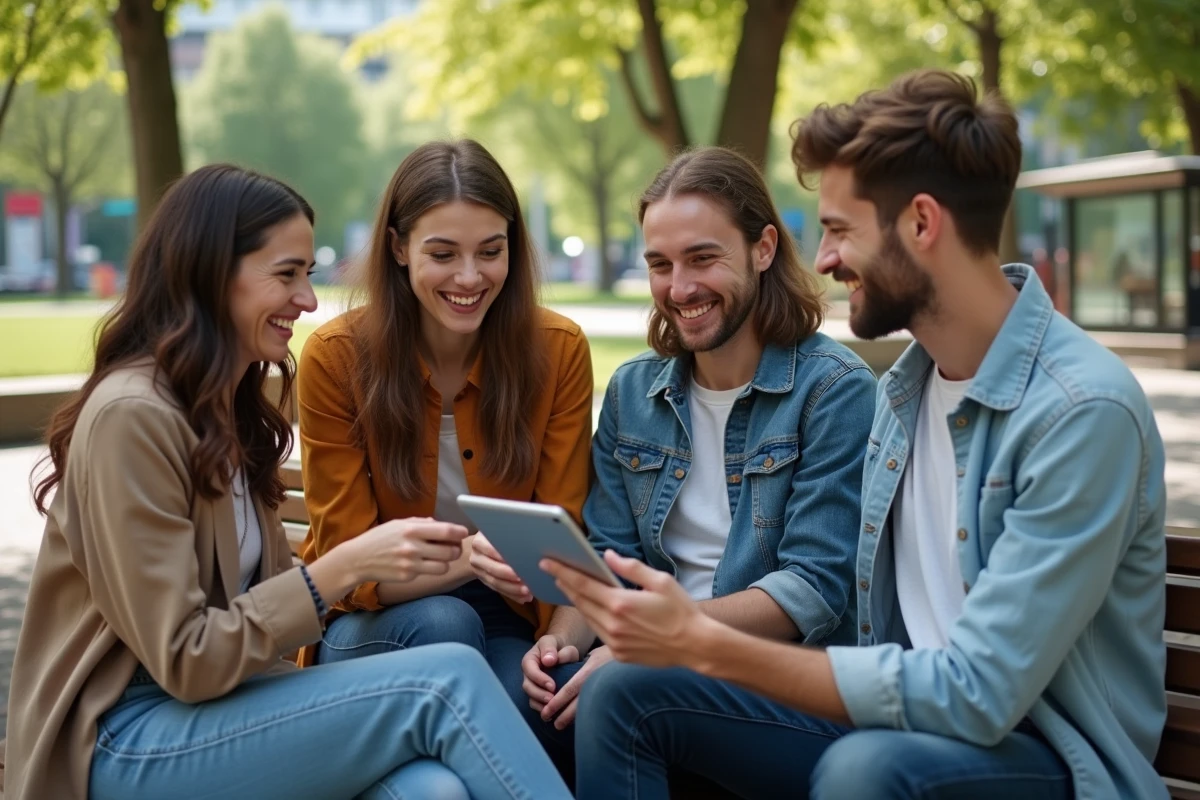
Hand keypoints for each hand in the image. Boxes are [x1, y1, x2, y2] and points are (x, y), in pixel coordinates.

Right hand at [350, 517, 468, 583]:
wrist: (358, 559)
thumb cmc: (380, 538)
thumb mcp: (399, 524)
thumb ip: (422, 523)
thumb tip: (443, 525)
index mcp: (411, 529)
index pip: (446, 531)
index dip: (459, 532)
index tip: (463, 533)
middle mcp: (412, 546)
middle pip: (450, 551)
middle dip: (455, 550)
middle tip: (453, 548)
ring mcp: (410, 564)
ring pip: (444, 566)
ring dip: (446, 562)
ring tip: (440, 557)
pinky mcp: (407, 576)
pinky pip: (429, 573)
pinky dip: (429, 569)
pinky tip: (421, 563)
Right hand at [469, 532, 531, 602]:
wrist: (480, 549)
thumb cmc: (497, 537)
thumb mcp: (499, 532)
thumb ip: (509, 537)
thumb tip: (531, 541)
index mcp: (479, 542)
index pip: (490, 549)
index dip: (502, 556)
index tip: (517, 561)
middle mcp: (476, 557)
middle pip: (493, 569)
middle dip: (509, 576)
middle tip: (525, 580)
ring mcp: (479, 572)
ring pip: (495, 583)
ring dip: (512, 589)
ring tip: (527, 592)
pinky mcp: (485, 582)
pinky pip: (498, 590)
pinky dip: (512, 594)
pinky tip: (524, 597)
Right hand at [522, 634, 579, 708]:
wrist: (562, 653)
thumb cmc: (558, 646)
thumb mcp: (554, 642)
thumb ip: (551, 649)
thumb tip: (548, 660)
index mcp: (529, 660)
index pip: (529, 669)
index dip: (539, 679)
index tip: (552, 685)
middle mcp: (528, 674)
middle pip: (527, 686)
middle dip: (539, 694)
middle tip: (552, 699)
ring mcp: (532, 685)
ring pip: (531, 697)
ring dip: (540, 704)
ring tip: (552, 708)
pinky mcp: (538, 695)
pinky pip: (536, 704)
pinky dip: (543, 710)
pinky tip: (552, 715)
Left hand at [536, 645, 613, 729]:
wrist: (635, 657)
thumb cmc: (612, 654)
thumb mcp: (596, 654)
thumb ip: (582, 662)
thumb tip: (564, 666)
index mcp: (590, 671)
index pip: (570, 689)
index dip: (557, 702)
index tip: (547, 711)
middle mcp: (597, 683)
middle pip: (578, 705)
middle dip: (564, 716)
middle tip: (553, 724)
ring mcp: (607, 693)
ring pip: (588, 710)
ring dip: (574, 720)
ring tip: (563, 726)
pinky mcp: (615, 700)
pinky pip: (598, 710)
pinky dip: (588, 716)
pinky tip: (582, 722)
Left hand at [541, 550, 707, 668]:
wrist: (695, 646)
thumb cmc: (681, 611)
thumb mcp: (660, 581)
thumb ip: (630, 568)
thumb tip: (608, 556)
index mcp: (620, 604)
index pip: (583, 584)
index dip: (562, 572)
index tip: (547, 563)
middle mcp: (613, 625)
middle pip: (580, 601)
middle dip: (565, 585)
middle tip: (553, 572)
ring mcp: (614, 643)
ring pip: (588, 618)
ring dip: (577, 602)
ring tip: (569, 588)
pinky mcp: (619, 655)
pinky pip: (599, 633)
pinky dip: (593, 619)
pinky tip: (592, 609)